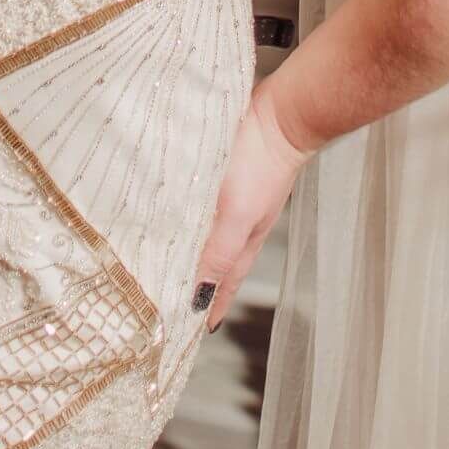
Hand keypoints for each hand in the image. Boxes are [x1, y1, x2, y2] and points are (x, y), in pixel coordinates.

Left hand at [191, 80, 314, 334]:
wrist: (280, 116)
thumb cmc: (262, 166)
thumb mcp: (236, 216)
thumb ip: (218, 254)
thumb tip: (199, 298)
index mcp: (243, 242)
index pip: (222, 285)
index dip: (207, 307)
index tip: (189, 332)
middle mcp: (239, 224)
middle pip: (216, 263)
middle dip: (197, 284)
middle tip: (172, 301)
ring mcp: (235, 198)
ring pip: (209, 234)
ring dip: (191, 249)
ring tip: (168, 260)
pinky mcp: (226, 174)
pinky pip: (205, 205)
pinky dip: (192, 216)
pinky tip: (180, 209)